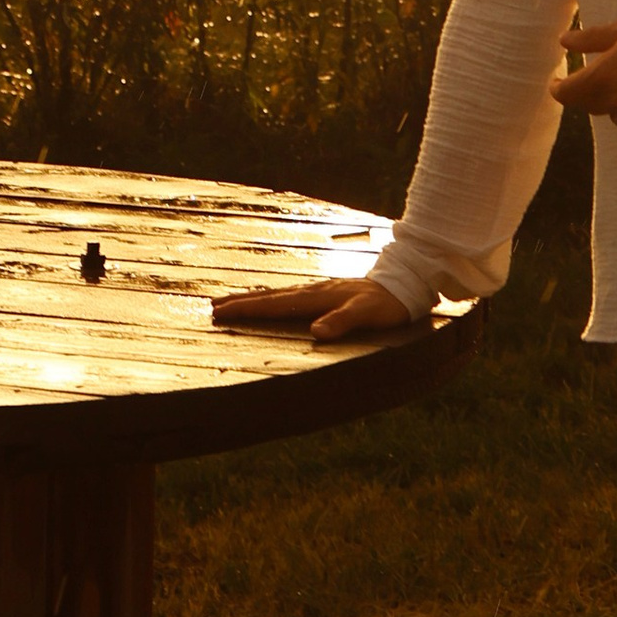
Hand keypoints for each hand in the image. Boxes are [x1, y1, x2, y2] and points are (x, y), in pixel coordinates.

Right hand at [210, 274, 418, 340]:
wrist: (403, 283)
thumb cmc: (386, 304)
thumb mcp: (367, 314)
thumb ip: (342, 322)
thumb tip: (315, 333)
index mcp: (316, 298)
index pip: (275, 305)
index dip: (247, 310)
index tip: (221, 312)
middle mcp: (312, 291)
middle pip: (269, 297)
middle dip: (241, 302)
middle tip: (213, 306)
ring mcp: (317, 290)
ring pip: (278, 295)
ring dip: (253, 299)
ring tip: (232, 302)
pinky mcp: (324, 293)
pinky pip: (290, 296)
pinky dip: (272, 299)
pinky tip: (271, 301)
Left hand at [553, 13, 616, 156]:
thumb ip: (590, 39)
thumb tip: (563, 42)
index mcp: (601, 77)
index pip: (565, 94)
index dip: (558, 88)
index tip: (559, 82)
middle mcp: (614, 103)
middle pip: (589, 105)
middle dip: (593, 90)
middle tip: (612, 74)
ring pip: (614, 119)